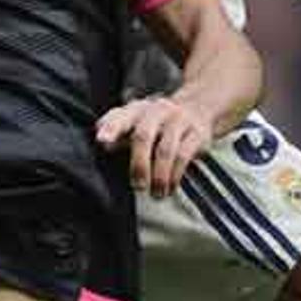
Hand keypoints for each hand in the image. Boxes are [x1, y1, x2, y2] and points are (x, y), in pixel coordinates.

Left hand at [97, 95, 214, 197]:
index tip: (102, 141)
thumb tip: (103, 144)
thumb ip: (118, 133)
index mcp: (137, 110)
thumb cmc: (157, 122)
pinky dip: (175, 175)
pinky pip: (184, 156)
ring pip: (166, 150)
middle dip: (139, 164)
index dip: (111, 128)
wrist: (198, 107)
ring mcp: (178, 120)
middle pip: (143, 136)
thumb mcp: (136, 123)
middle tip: (138, 186)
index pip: (121, 116)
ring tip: (156, 193)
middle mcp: (157, 111)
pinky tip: (170, 188)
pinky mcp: (197, 133)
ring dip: (159, 176)